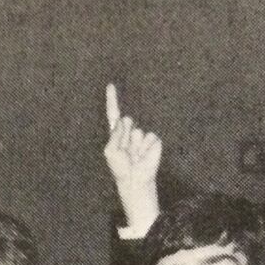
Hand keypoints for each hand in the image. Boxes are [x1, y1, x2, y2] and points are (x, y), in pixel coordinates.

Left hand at [103, 83, 161, 230]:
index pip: (114, 114)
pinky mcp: (154, 141)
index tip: (110, 85)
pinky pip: (149, 137)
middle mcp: (130, 132)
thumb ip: (115, 134)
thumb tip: (126, 120)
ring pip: (137, 131)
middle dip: (124, 135)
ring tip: (134, 156)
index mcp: (117, 134)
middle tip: (125, 151)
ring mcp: (142, 136)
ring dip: (134, 145)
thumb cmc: (120, 168)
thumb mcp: (110, 151)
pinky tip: (143, 156)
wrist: (135, 180)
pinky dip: (145, 147)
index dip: (112, 100)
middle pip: (126, 121)